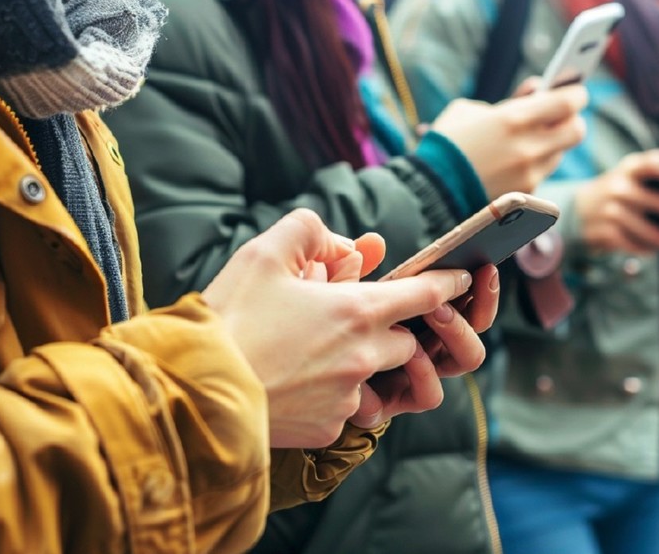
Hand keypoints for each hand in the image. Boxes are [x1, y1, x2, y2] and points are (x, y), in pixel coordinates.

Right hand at [202, 209, 475, 447]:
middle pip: (405, 341)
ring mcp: (349, 396)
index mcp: (358, 310)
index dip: (447, 284)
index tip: (463, 279)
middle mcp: (365, 356)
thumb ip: (309, 231)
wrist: (195, 390)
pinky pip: (345, 408)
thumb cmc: (229, 318)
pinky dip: (330, 394)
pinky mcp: (327, 428)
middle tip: (351, 317)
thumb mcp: (264, 254)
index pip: (425, 294)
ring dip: (361, 363)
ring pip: (376, 376)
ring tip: (319, 351)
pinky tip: (294, 382)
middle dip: (390, 328)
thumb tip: (346, 245)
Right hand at [431, 83, 587, 197]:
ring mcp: (529, 174)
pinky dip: (535, 165)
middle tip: (560, 116)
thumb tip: (535, 94)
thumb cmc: (446, 143)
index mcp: (514, 119)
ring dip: (552, 144)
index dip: (576, 94)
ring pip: (559, 154)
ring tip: (531, 138)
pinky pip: (542, 174)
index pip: (569, 102)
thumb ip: (508, 103)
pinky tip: (515, 162)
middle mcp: (528, 148)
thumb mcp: (469, 111)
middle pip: (576, 131)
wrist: (429, 190)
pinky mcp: (526, 196)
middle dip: (571, 120)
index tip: (574, 90)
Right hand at [576, 149, 658, 253]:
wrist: (578, 208)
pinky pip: (635, 245)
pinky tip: (658, 247)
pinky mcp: (606, 234)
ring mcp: (611, 212)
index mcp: (631, 167)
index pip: (658, 164)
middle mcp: (620, 187)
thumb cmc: (622, 190)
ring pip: (650, 231)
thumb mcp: (633, 175)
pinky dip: (650, 248)